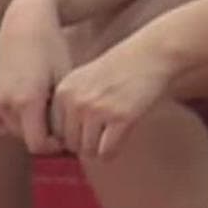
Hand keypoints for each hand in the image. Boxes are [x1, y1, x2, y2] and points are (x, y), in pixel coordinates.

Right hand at [0, 0, 72, 153]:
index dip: (55, 145)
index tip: (68, 134)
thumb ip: (64, 111)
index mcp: (27, 102)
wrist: (26, 19)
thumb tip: (67, 137)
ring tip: (46, 113)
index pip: (38, 145)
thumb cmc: (52, 46)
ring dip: (27, 129)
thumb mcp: (65, 77)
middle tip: (60, 123)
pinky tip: (25, 111)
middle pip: (24, 139)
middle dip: (43, 136)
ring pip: (10, 131)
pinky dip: (8, 122)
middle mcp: (7, 103)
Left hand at [48, 29, 179, 159]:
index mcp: (63, 91)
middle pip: (71, 145)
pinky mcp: (120, 118)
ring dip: (101, 148)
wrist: (152, 54)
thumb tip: (62, 146)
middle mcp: (75, 101)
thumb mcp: (85, 80)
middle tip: (104, 130)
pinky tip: (122, 135)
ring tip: (114, 131)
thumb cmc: (122, 68)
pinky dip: (114, 151)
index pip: (55, 132)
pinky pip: (107, 152)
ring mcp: (97, 110)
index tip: (89, 127)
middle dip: (88, 143)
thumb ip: (71, 106)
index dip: (73, 133)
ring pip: (88, 151)